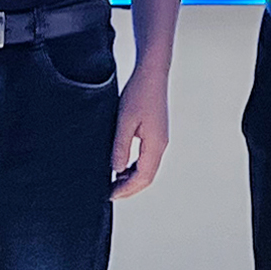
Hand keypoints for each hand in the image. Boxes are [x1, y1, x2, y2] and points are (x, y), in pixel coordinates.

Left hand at [109, 66, 169, 200]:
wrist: (152, 74)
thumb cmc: (139, 93)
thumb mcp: (124, 121)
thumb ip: (121, 147)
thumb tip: (116, 170)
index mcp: (155, 145)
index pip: (143, 177)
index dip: (126, 189)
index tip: (110, 194)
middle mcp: (160, 145)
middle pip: (147, 177)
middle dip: (129, 188)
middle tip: (110, 193)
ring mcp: (159, 140)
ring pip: (147, 169)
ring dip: (131, 178)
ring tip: (112, 181)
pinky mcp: (155, 134)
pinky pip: (146, 158)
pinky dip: (133, 167)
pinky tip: (120, 165)